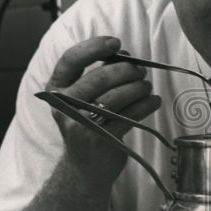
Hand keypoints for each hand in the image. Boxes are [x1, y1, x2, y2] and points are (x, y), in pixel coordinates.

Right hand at [44, 36, 161, 187]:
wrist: (85, 168)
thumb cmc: (88, 123)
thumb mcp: (82, 98)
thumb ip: (97, 75)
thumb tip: (125, 55)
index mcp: (56, 90)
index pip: (71, 59)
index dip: (94, 47)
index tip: (116, 43)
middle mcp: (64, 106)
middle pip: (100, 77)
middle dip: (127, 70)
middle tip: (141, 71)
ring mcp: (81, 125)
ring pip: (118, 95)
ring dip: (139, 87)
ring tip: (147, 87)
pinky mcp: (101, 139)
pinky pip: (131, 114)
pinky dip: (147, 104)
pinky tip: (153, 101)